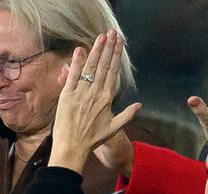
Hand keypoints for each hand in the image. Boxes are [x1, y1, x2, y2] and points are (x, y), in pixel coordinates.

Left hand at [49, 31, 141, 173]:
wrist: (73, 147)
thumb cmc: (92, 139)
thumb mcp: (113, 128)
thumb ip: (127, 115)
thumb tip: (140, 105)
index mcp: (107, 99)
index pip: (113, 72)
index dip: (116, 55)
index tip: (119, 42)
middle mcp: (95, 93)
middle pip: (103, 66)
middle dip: (109, 47)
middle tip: (112, 32)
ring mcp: (81, 93)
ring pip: (90, 68)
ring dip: (96, 51)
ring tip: (101, 37)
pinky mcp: (67, 95)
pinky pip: (73, 76)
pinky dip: (76, 63)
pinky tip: (80, 50)